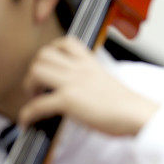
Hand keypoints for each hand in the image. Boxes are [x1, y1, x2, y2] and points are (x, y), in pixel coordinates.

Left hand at [19, 37, 157, 135]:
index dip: (51, 51)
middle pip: (43, 55)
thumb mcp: (108, 82)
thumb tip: (80, 92)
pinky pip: (37, 104)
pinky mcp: (68, 101)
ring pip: (36, 71)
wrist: (136, 113)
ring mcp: (73, 83)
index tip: (50, 64)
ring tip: (37, 98)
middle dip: (35, 70)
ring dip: (30, 86)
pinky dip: (27, 114)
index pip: (66, 42)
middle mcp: (80, 69)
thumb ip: (92, 80)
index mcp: (91, 64)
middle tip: (40, 85)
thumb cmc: (127, 104)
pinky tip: (29, 121)